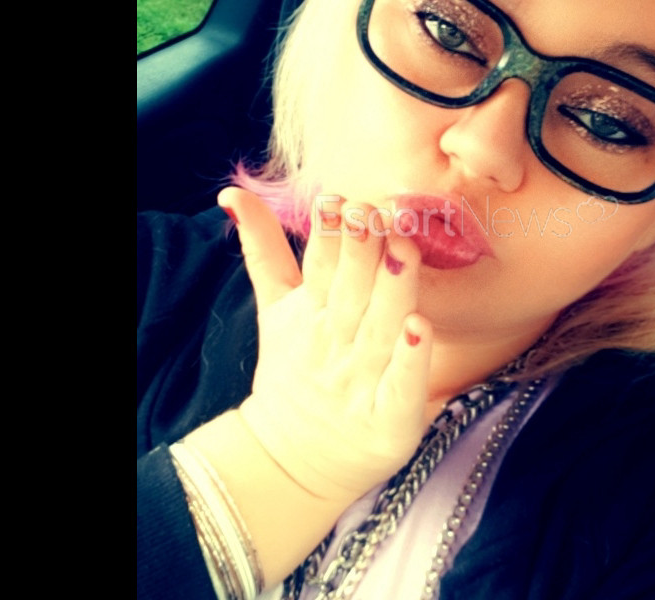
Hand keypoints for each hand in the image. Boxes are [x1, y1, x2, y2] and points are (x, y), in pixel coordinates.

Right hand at [218, 187, 432, 503]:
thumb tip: (233, 194)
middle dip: (359, 253)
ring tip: (404, 251)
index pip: (319, 269)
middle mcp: (337, 344)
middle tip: (372, 214)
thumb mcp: (276, 309)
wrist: (293, 460)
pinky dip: (410, 360)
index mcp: (311, 314)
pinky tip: (421, 328)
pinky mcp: (389, 418)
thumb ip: (263, 249)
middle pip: (350, 293)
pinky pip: (401, 386)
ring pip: (380, 329)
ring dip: (392, 291)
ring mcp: (362, 381)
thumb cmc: (297, 371)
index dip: (328, 236)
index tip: (340, 199)